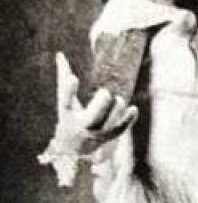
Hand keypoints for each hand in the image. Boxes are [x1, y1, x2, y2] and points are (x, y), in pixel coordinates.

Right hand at [39, 52, 137, 183]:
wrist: (72, 148)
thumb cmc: (69, 116)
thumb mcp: (64, 100)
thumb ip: (64, 79)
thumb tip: (60, 54)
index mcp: (67, 113)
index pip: (65, 101)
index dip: (69, 90)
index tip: (73, 77)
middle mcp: (80, 124)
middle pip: (91, 117)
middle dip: (100, 105)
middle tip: (105, 92)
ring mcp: (95, 133)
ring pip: (107, 123)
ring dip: (115, 110)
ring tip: (118, 99)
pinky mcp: (107, 137)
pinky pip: (119, 130)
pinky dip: (127, 120)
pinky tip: (133, 108)